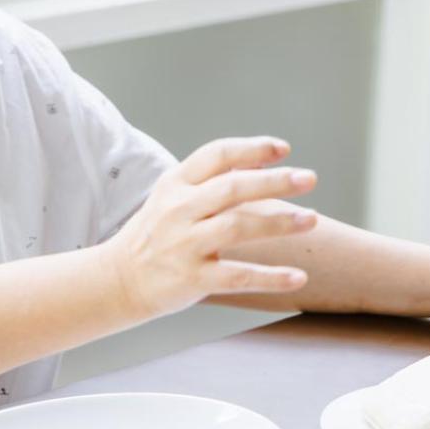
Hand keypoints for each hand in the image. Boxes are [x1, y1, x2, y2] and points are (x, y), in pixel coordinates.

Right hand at [105, 136, 317, 318]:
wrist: (117, 279)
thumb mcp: (171, 196)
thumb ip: (209, 181)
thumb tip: (261, 163)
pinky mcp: (192, 278)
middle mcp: (179, 210)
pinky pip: (239, 276)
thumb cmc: (156, 233)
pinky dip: (271, 277)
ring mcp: (185, 244)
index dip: (252, 149)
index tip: (284, 149)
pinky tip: (298, 277)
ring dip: (279, 223)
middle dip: (275, 181)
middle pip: (232, 188)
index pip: (216, 155)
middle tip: (309, 178)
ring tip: (312, 221)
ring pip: (238, 228)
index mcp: (176, 184)